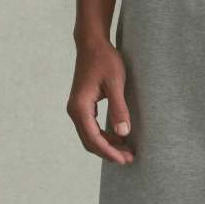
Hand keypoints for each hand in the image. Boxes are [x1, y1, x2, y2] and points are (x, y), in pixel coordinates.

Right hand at [68, 40, 135, 162]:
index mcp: (80, 107)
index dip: (109, 152)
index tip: (124, 159)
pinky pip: (91, 127)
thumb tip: (123, 134)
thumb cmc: (105, 60)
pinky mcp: (83, 105)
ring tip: (127, 151)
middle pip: (90, 141)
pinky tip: (120, 138)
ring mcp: (77, 108)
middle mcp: (75, 110)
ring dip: (107, 145)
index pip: (94, 138)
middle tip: (129, 158)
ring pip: (90, 136)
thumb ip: (119, 108)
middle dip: (109, 152)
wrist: (92, 43)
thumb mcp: (116, 83)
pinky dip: (104, 136)